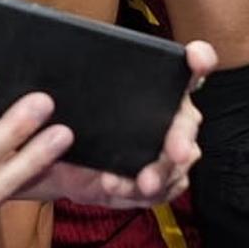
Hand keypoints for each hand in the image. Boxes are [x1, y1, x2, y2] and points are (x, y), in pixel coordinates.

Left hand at [19, 40, 213, 207]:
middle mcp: (168, 119)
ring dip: (160, 173)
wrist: (54, 161)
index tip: (196, 56)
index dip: (198, 60)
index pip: (184, 70)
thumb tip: (51, 65)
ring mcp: (164, 153)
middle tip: (177, 151)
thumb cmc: (66, 121)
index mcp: (155, 89)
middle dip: (183, 137)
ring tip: (141, 182)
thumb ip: (67, 80)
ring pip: (176, 164)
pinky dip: (135, 191)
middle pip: (187, 124)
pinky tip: (115, 186)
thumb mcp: (63, 97)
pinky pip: (156, 191)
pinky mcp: (153, 182)